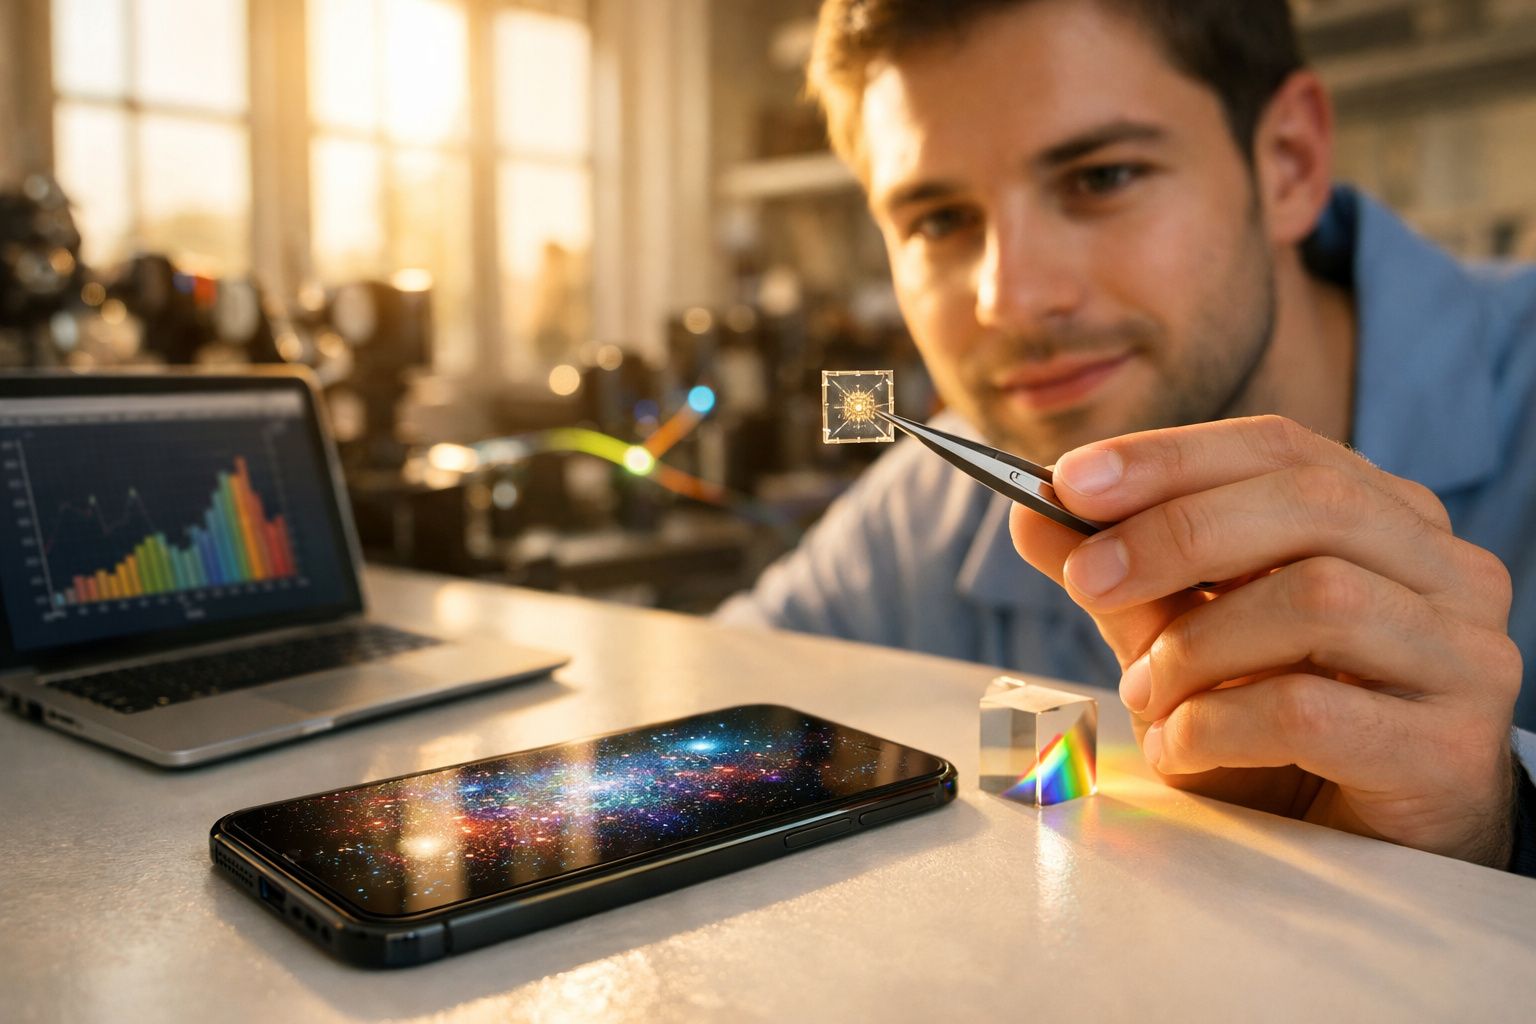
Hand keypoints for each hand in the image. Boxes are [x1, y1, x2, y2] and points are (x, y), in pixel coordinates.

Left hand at [1010, 415, 1520, 865]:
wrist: (1367, 849)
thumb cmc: (1283, 734)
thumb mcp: (1189, 642)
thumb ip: (1128, 581)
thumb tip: (1032, 518)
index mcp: (1386, 518)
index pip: (1279, 449)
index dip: (1170, 457)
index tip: (1071, 480)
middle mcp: (1444, 571)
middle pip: (1309, 503)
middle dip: (1174, 533)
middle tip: (1085, 578)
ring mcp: (1463, 656)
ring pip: (1317, 599)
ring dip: (1196, 646)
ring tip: (1146, 693)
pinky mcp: (1449, 747)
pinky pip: (1311, 710)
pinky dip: (1216, 725)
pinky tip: (1182, 748)